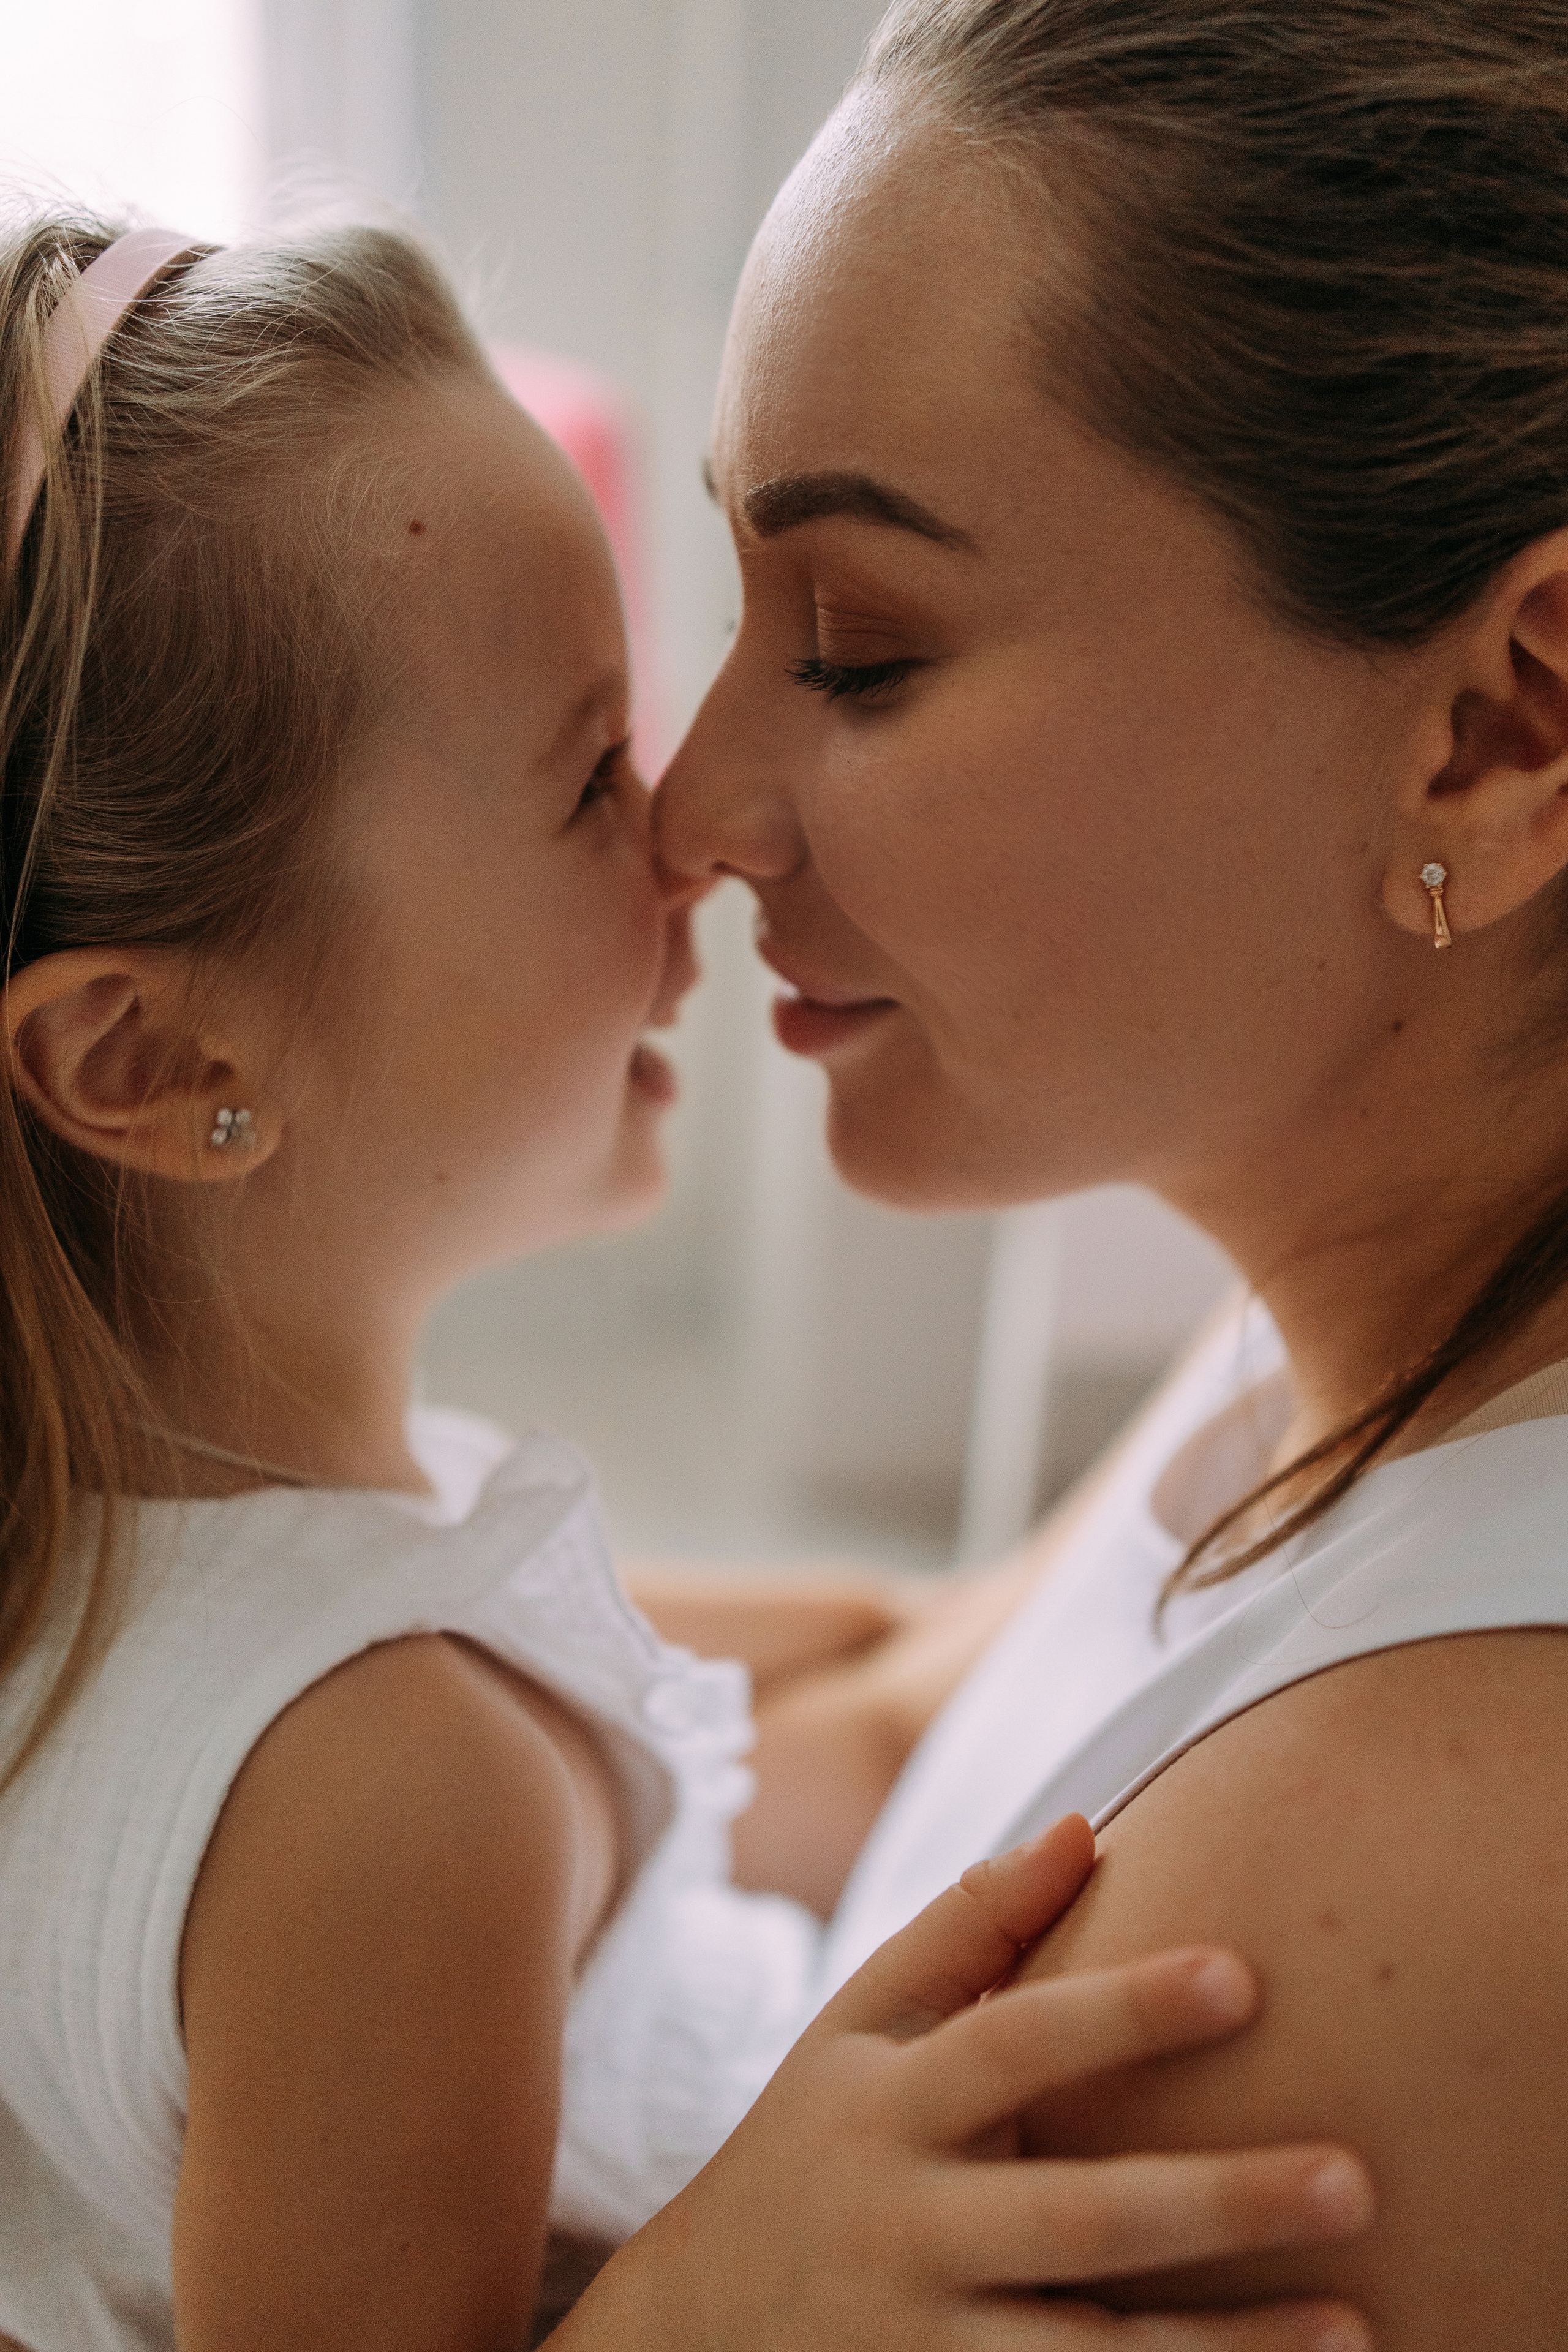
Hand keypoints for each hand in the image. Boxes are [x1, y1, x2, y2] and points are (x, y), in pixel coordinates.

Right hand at [557, 1816, 1372, 2350]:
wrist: (697, 2327)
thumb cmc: (815, 2140)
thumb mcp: (859, 2024)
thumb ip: (969, 1926)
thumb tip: (1087, 1826)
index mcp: (888, 2106)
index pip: (1015, 2044)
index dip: (1123, 2008)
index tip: (1242, 1972)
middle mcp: (906, 2226)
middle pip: (1075, 2215)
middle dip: (1215, 2201)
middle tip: (1354, 2179)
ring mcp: (922, 2344)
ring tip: (1355, 2326)